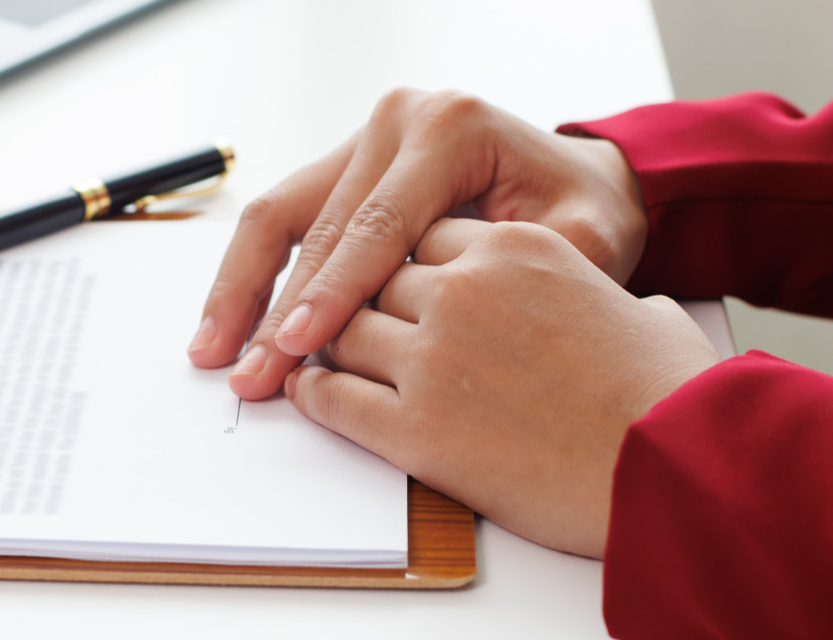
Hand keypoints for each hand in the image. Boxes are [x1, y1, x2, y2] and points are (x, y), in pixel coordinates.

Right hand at [187, 87, 647, 399]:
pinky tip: (231, 327)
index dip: (333, 292)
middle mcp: (396, 123)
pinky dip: (255, 277)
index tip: (298, 349)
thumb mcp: (584, 236)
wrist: (572, 178)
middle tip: (249, 374)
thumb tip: (437, 318)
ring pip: (279, 215)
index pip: (375, 223)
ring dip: (241, 289)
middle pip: (316, 222)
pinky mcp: (343, 166)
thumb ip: (525, 270)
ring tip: (211, 353)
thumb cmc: (580, 210)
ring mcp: (362, 140)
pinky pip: (286, 221)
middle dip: (276, 307)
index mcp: (448, 129)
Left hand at [284, 219, 720, 557]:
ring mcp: (434, 356)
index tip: (387, 277)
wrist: (679, 466)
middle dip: (354, 298)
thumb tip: (618, 306)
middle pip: (374, 277)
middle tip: (329, 315)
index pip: (423, 234)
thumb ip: (596, 288)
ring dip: (326, 342)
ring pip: (344, 331)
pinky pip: (334, 397)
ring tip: (310, 353)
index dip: (401, 260)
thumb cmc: (669, 392)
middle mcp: (465, 289)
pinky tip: (305, 391)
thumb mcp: (635, 304)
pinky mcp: (415, 427)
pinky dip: (314, 394)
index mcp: (516, 246)